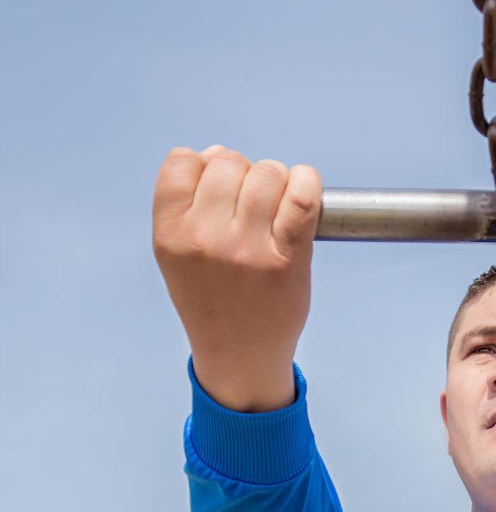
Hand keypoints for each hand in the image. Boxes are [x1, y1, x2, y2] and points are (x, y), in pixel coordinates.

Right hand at [152, 146, 321, 411]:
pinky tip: (305, 191)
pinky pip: (302, 196)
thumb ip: (189, 205)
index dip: (205, 166)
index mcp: (170, 234)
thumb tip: (217, 153)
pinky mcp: (287, 261)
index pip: (182, 161)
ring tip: (276, 208)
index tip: (220, 191)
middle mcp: (205, 239)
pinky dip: (308, 183)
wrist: (241, 358)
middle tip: (252, 207)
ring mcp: (247, 250)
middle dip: (244, 174)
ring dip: (277, 181)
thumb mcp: (179, 254)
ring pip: (266, 172)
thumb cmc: (215, 300)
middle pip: (229, 162)